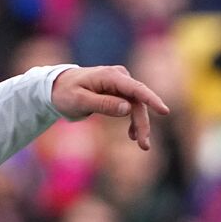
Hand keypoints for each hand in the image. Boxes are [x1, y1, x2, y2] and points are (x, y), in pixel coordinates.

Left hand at [50, 65, 169, 150]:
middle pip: (138, 101)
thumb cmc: (65, 93)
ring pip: (137, 105)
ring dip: (140, 124)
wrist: (55, 87)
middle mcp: (119, 76)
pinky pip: (131, 105)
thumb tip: (128, 108)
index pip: (136, 89)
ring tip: (140, 143)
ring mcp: (120, 83)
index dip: (152, 100)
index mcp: (110, 76)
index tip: (164, 111)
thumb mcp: (80, 101)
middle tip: (144, 145)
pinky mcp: (119, 90)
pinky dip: (133, 120)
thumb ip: (103, 104)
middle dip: (143, 123)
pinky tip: (132, 135)